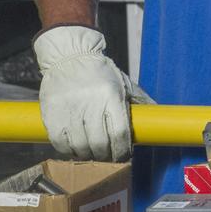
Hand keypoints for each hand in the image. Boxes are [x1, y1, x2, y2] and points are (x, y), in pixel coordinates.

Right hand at [34, 26, 151, 161]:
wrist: (69, 56)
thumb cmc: (99, 72)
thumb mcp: (123, 82)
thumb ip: (140, 100)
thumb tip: (158, 115)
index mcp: (111, 96)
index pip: (120, 133)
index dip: (123, 150)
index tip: (124, 154)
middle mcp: (90, 104)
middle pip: (100, 143)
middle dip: (106, 155)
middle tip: (108, 155)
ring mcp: (69, 110)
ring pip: (80, 146)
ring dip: (88, 155)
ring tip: (92, 151)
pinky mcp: (51, 114)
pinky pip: (60, 143)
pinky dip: (68, 151)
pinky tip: (75, 147)